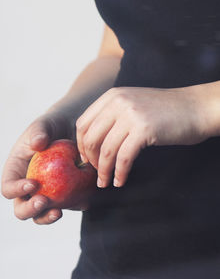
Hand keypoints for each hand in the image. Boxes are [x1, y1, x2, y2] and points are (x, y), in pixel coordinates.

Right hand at [1, 111, 74, 224]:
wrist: (72, 131)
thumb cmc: (53, 126)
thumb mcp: (45, 125)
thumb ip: (39, 131)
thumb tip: (37, 143)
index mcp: (15, 172)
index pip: (8, 188)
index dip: (16, 190)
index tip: (33, 183)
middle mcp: (26, 188)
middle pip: (20, 208)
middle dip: (30, 209)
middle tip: (44, 201)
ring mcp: (44, 195)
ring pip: (40, 215)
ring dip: (47, 217)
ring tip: (59, 212)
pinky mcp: (63, 198)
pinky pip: (66, 208)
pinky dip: (73, 207)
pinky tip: (82, 201)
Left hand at [76, 86, 207, 187]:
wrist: (197, 107)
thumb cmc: (165, 111)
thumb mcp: (132, 104)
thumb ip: (112, 116)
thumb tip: (90, 144)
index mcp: (111, 96)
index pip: (83, 123)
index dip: (81, 145)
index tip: (86, 159)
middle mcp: (117, 102)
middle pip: (90, 138)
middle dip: (90, 160)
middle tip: (96, 173)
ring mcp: (130, 115)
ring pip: (106, 150)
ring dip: (103, 171)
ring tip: (105, 183)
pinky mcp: (144, 130)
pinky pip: (123, 158)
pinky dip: (119, 173)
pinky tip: (120, 181)